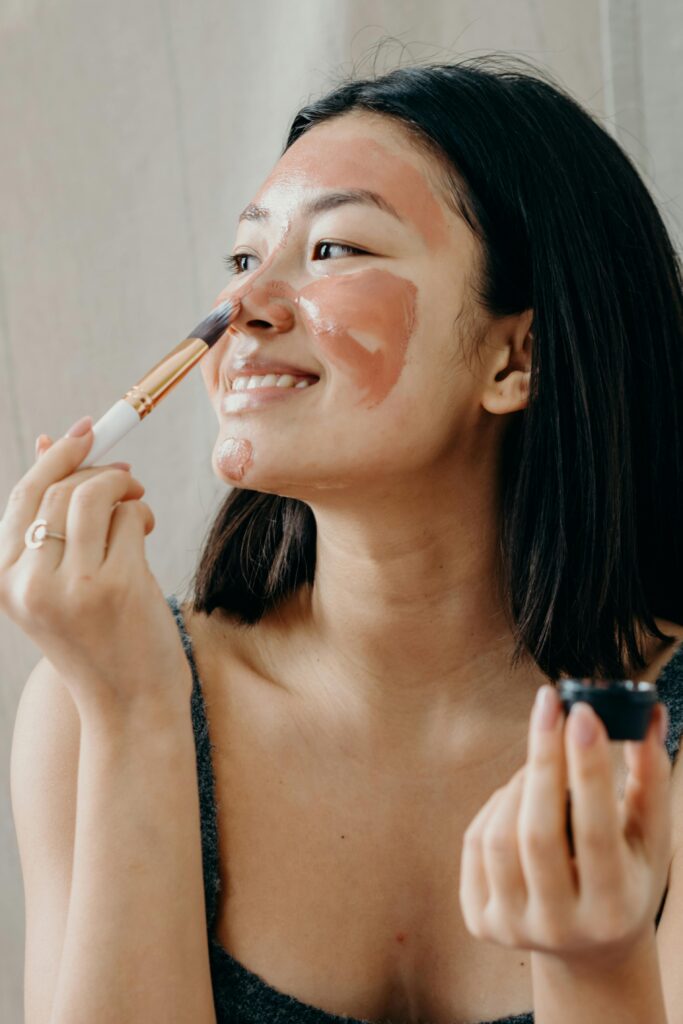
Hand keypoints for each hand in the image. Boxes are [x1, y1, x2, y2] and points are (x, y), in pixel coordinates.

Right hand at [0, 420, 192, 715]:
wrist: (130, 706)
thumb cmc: (101, 640)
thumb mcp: (61, 581)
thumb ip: (53, 520)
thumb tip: (50, 444)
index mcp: (6, 579)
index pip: (24, 497)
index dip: (58, 457)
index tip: (87, 430)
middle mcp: (29, 582)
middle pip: (60, 489)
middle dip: (100, 471)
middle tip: (128, 479)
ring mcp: (70, 585)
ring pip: (94, 495)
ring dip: (125, 488)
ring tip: (138, 506)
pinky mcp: (114, 587)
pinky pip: (128, 517)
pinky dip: (141, 514)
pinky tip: (145, 533)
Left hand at [459, 684, 671, 967]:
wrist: (588, 947)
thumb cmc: (626, 875)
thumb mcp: (648, 836)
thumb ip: (650, 777)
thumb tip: (651, 712)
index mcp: (613, 909)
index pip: (596, 831)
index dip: (588, 768)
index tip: (582, 711)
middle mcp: (561, 927)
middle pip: (538, 834)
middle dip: (544, 759)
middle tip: (551, 704)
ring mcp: (514, 928)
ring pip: (500, 836)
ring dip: (521, 784)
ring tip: (544, 765)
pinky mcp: (479, 921)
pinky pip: (476, 844)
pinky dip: (498, 807)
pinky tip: (521, 799)